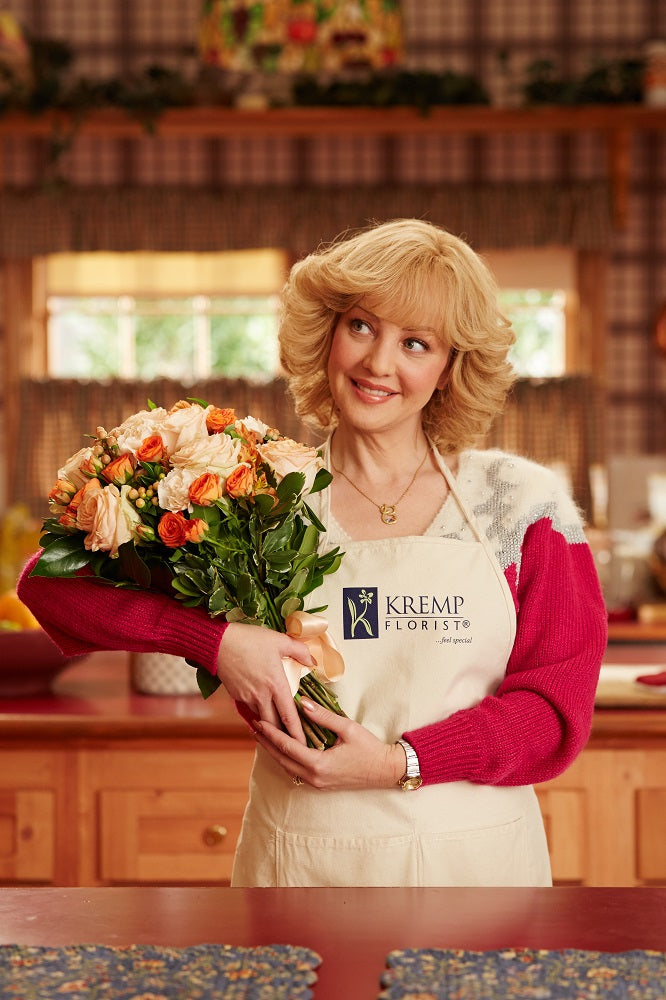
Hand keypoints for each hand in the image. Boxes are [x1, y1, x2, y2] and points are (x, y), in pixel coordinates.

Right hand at [216, 622, 313, 742]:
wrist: (217, 642)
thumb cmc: (249, 639)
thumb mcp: (279, 640)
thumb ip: (300, 651)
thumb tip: (312, 660)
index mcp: (275, 684)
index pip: (289, 716)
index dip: (297, 733)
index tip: (304, 745)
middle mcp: (261, 695)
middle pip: (274, 726)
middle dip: (283, 737)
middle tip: (294, 744)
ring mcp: (247, 697)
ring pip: (262, 719)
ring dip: (270, 725)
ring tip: (279, 729)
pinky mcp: (236, 695)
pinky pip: (250, 710)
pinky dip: (258, 713)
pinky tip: (262, 712)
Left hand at [252, 696, 406, 789]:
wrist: (385, 771)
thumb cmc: (369, 749)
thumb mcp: (348, 728)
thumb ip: (324, 717)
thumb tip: (303, 703)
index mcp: (319, 764)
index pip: (288, 747)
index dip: (271, 734)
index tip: (258, 722)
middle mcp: (314, 777)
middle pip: (282, 759)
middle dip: (266, 743)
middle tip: (253, 727)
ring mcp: (316, 783)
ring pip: (287, 767)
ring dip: (274, 751)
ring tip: (262, 736)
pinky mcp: (320, 783)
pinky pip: (296, 771)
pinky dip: (285, 758)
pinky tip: (281, 748)